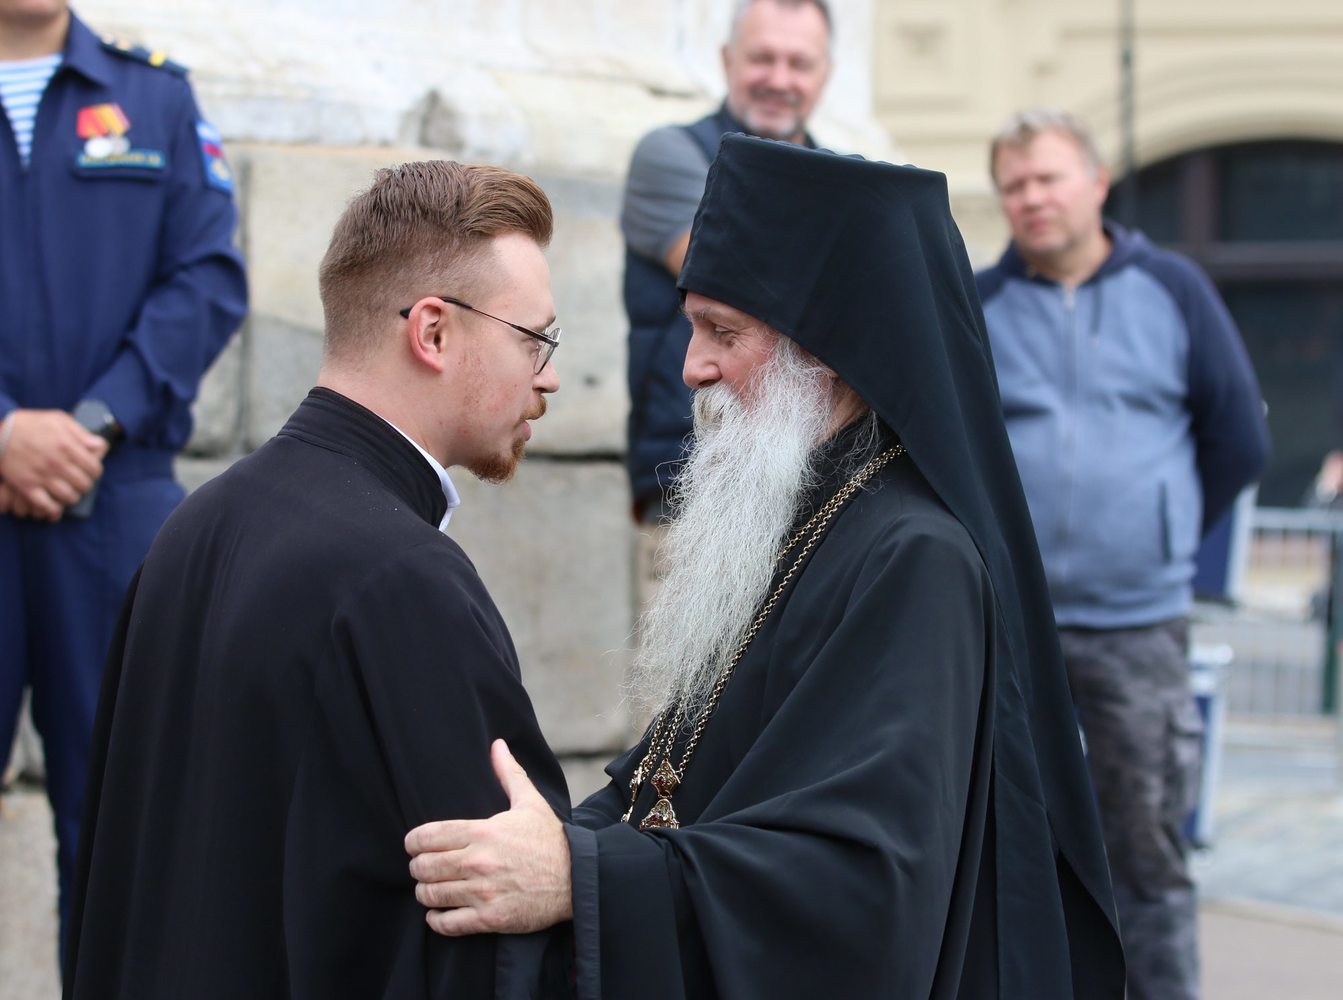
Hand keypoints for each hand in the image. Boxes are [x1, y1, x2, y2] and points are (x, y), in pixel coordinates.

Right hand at [0, 410, 107, 520]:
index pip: (94, 468)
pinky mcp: (27, 486)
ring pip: (69, 497)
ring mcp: (42, 476)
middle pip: (84, 484)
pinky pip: (47, 506)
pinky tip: (56, 508)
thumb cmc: (29, 424)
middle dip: (84, 484)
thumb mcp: (57, 419)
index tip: (90, 471)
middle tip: (79, 482)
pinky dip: (54, 510)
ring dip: (72, 497)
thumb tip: (99, 446)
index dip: (95, 472)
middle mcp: (57, 463)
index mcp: (67, 446)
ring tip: (69, 493)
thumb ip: (81, 433)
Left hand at [406, 739, 572, 935]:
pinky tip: (438, 913)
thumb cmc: (552, 839)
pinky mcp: (490, 919)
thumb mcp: (530, 802)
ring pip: (430, 895)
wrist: (578, 879)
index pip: (428, 836)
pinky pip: (447, 924)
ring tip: (430, 889)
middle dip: (418, 867)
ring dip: (425, 893)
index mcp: (484, 832)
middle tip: (422, 867)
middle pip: (424, 866)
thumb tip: (497, 745)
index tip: (413, 846)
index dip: (413, 842)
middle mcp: (479, 862)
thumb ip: (509, 773)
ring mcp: (483, 892)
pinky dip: (436, 920)